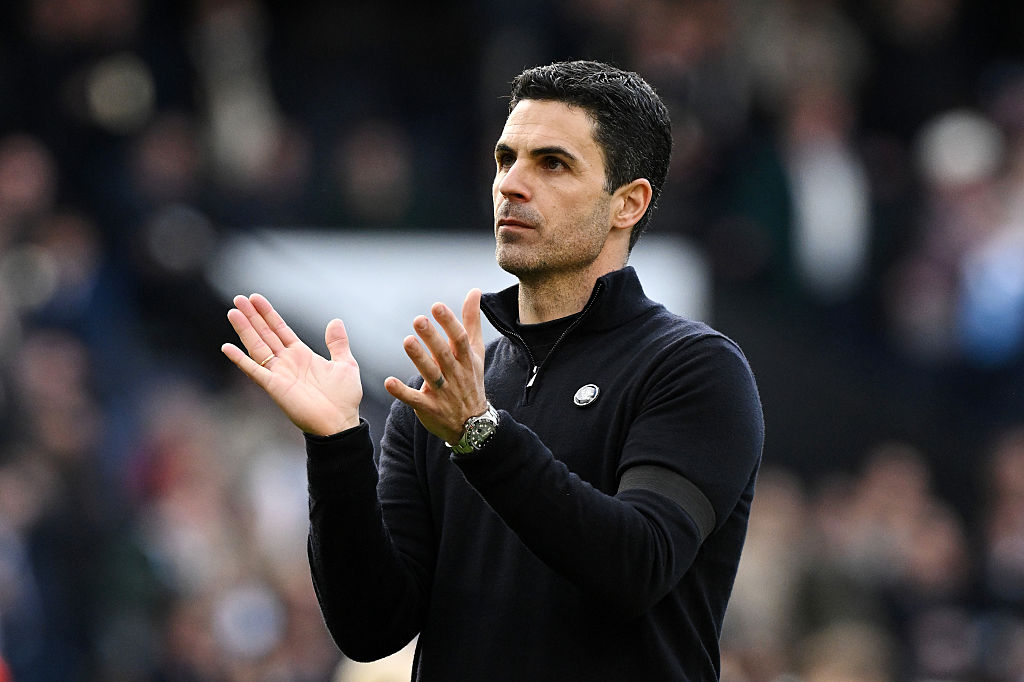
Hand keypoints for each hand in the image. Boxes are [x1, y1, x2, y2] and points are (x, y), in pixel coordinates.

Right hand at [221, 294, 361, 435]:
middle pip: (265, 334)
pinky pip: (255, 371)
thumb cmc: (344, 398)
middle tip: (238, 298)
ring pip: (258, 346)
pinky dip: (241, 360)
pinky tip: (227, 347)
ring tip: (233, 312)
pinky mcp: (274, 387)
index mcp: (302, 354)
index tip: (256, 298)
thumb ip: (338, 343)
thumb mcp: (346, 364)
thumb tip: (336, 321)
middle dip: (252, 316)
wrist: (340, 422)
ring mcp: (279, 373)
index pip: (280, 329)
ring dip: (245, 330)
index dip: (268, 314)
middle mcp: (287, 362)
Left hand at [384, 289, 486, 443]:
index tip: (437, 307)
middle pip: (444, 355)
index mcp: (466, 360)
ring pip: (431, 374)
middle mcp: (456, 375)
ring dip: (419, 358)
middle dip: (432, 338)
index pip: (459, 339)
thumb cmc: (471, 380)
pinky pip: (415, 400)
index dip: (449, 323)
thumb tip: (474, 291)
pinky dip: (402, 392)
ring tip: (407, 341)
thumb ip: (472, 321)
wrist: (473, 424)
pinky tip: (389, 382)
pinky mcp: (430, 407)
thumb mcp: (476, 351)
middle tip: (418, 320)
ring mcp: (443, 392)